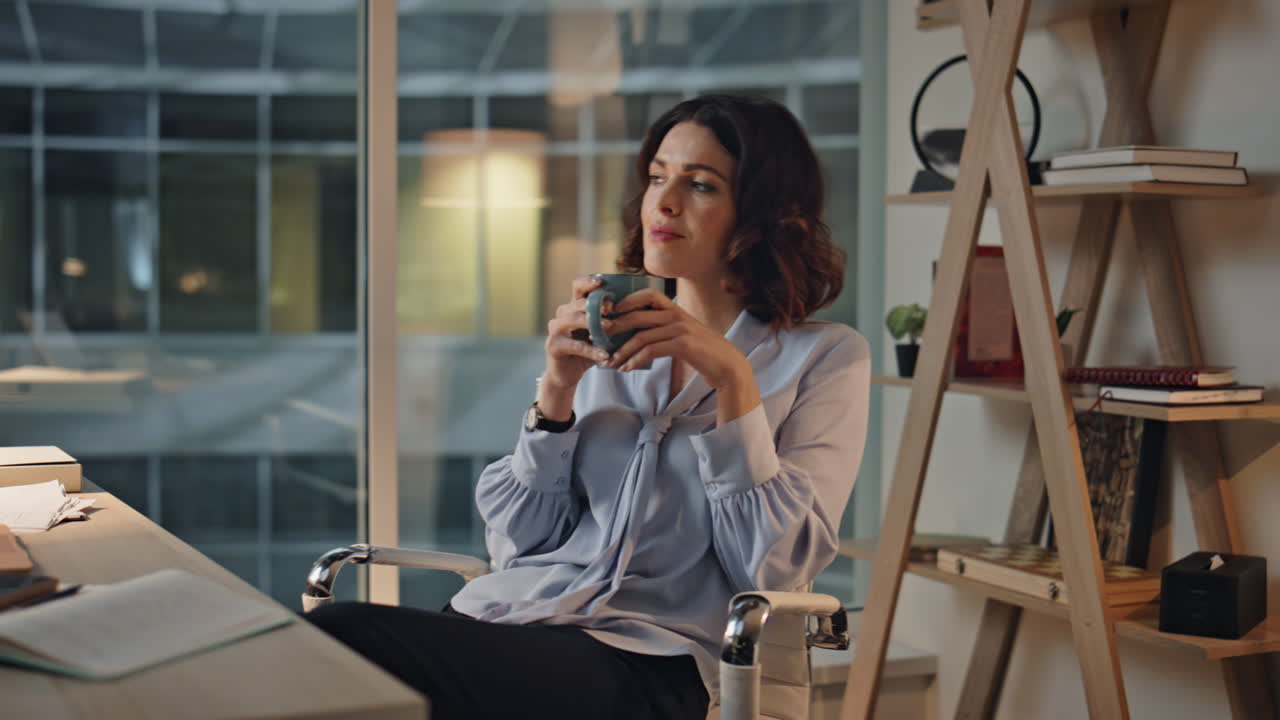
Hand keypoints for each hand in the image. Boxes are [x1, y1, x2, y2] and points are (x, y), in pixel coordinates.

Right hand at [539, 275, 612, 419]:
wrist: (568, 374)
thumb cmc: (588, 351)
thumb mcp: (602, 335)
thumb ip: (613, 322)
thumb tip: (640, 312)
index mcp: (574, 307)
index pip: (578, 287)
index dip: (588, 282)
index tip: (602, 282)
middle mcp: (562, 315)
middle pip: (576, 303)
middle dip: (595, 304)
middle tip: (612, 307)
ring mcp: (555, 329)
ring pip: (572, 320)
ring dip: (592, 323)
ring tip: (609, 327)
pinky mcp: (553, 345)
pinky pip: (574, 345)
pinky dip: (591, 350)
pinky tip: (605, 355)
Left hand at [604, 289, 760, 422]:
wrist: (727, 365)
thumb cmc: (702, 352)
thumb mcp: (682, 334)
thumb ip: (662, 329)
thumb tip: (636, 333)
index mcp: (675, 308)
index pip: (647, 294)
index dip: (626, 300)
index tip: (608, 312)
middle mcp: (676, 314)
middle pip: (637, 314)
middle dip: (614, 326)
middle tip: (598, 337)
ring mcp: (680, 328)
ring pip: (641, 335)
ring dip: (621, 351)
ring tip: (609, 362)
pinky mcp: (682, 344)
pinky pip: (650, 351)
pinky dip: (635, 360)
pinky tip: (626, 368)